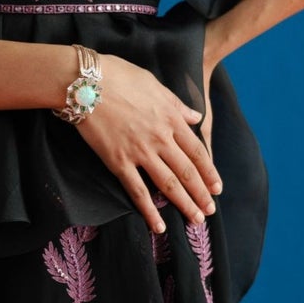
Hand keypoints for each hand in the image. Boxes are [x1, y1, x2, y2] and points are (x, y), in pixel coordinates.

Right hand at [76, 53, 222, 233]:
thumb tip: (195, 117)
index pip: (197, 152)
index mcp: (171, 119)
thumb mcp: (154, 84)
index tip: (217, 188)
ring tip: (195, 220)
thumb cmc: (118, 76)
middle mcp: (160, 139)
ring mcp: (140, 152)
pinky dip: (149, 211)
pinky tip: (158, 226)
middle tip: (210, 211)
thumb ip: (177, 104)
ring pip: (169, 185)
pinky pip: (137, 191)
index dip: (209, 172)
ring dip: (185, 204)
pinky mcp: (118, 162)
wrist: (86, 82)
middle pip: (187, 172)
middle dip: (201, 194)